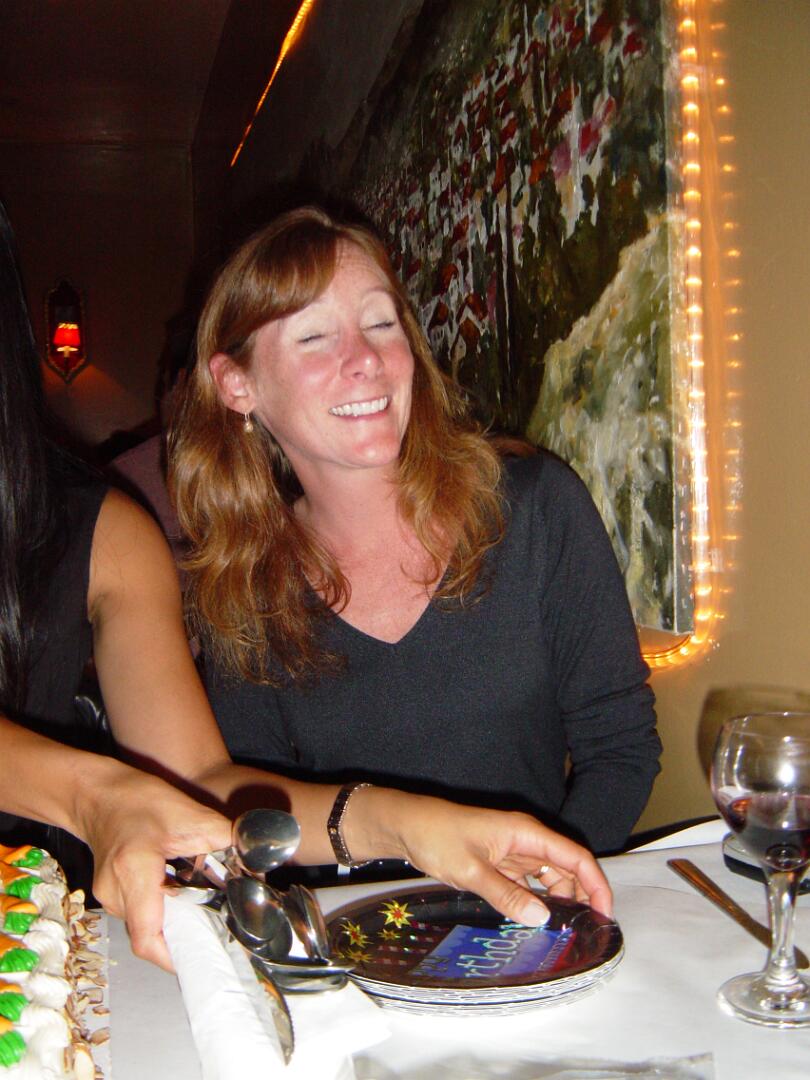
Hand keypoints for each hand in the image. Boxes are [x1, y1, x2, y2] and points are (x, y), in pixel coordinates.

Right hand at [78, 766, 231, 969]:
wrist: (97, 794)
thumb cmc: (139, 798)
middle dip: (182, 939)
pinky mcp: (109, 895)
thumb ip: (225, 840)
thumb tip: (256, 865)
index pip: (148, 937)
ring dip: (171, 924)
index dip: (175, 957)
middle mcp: (115, 892)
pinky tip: (181, 897)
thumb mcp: (191, 814)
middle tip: (217, 935)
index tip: (204, 957)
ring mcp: (108, 897)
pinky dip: (160, 912)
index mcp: (134, 871)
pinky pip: (138, 914)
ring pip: (144, 927)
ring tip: (203, 914)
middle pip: (150, 935)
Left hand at [360, 791, 611, 925]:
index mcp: (526, 833)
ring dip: (558, 901)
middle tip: (585, 933)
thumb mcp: (471, 870)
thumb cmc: (436, 836)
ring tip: (564, 934)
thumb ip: (506, 895)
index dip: (595, 884)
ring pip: (549, 878)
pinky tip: (536, 922)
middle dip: (580, 897)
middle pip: (567, 869)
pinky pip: (528, 884)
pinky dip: (536, 901)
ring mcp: (512, 852)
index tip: (604, 913)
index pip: (575, 856)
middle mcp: (525, 841)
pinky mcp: (500, 864)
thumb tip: (542, 918)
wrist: (405, 826)